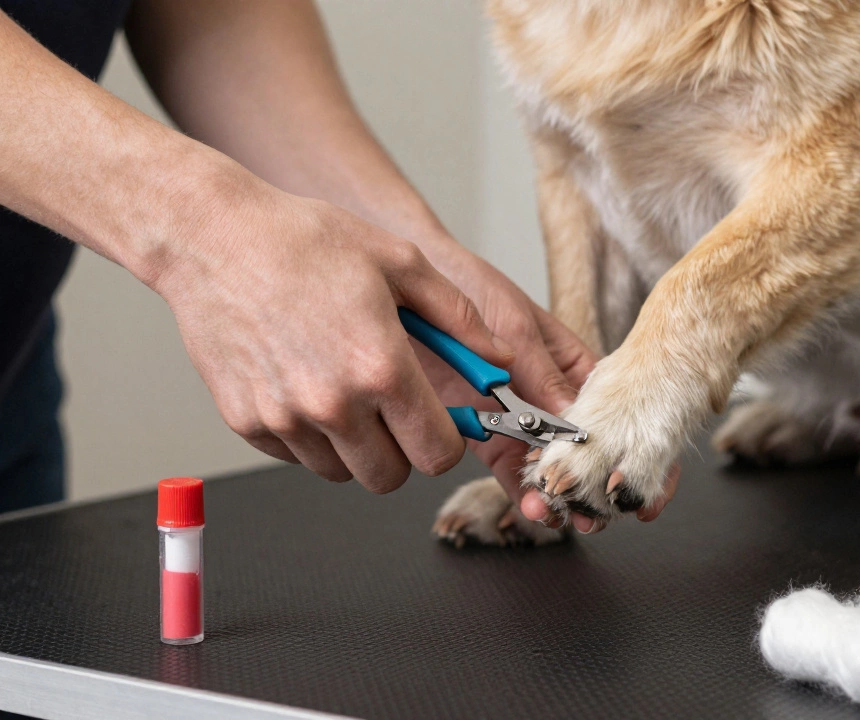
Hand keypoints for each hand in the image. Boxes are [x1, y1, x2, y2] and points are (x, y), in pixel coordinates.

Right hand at [153, 176, 512, 492]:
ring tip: (345, 387)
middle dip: (401, 450)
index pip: (437, 454)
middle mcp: (334, 404)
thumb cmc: (307, 240)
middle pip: (390, 478)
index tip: (440, 421)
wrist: (213, 236)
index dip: (446, 441)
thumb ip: (460, 320)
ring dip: (354, 445)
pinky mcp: (246, 422)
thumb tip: (502, 359)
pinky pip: (297, 455)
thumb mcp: (401, 262)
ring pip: (342, 472)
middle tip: (392, 408)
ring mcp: (285, 418)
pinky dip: (308, 436)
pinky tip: (305, 383)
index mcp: (382, 368)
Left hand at [408, 230, 679, 531]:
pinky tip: (532, 507)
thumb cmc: (466, 283)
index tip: (638, 483)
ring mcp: (519, 418)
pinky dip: (521, 491)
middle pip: (589, 451)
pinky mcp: (482, 433)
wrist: (402, 288)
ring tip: (559, 514)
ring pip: (550, 468)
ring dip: (559, 496)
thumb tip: (578, 419)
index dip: (637, 450)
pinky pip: (508, 469)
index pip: (619, 412)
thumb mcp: (513, 323)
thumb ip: (542, 374)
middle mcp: (552, 395)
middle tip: (595, 511)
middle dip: (597, 486)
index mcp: (573, 365)